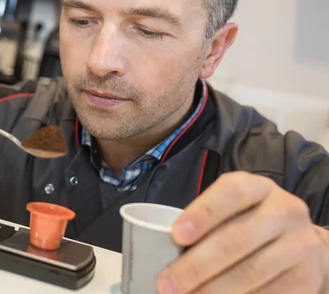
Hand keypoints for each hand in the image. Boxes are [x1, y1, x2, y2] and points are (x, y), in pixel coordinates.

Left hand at [156, 171, 328, 293]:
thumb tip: (162, 248)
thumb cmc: (251, 224)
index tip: (175, 235)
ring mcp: (301, 245)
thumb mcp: (233, 211)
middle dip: (196, 266)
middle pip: (237, 238)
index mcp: (259, 188)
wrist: (305, 247)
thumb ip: (207, 223)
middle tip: (167, 284)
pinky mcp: (308, 278)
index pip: (231, 192)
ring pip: (251, 272)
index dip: (202, 213)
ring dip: (213, 290)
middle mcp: (284, 211)